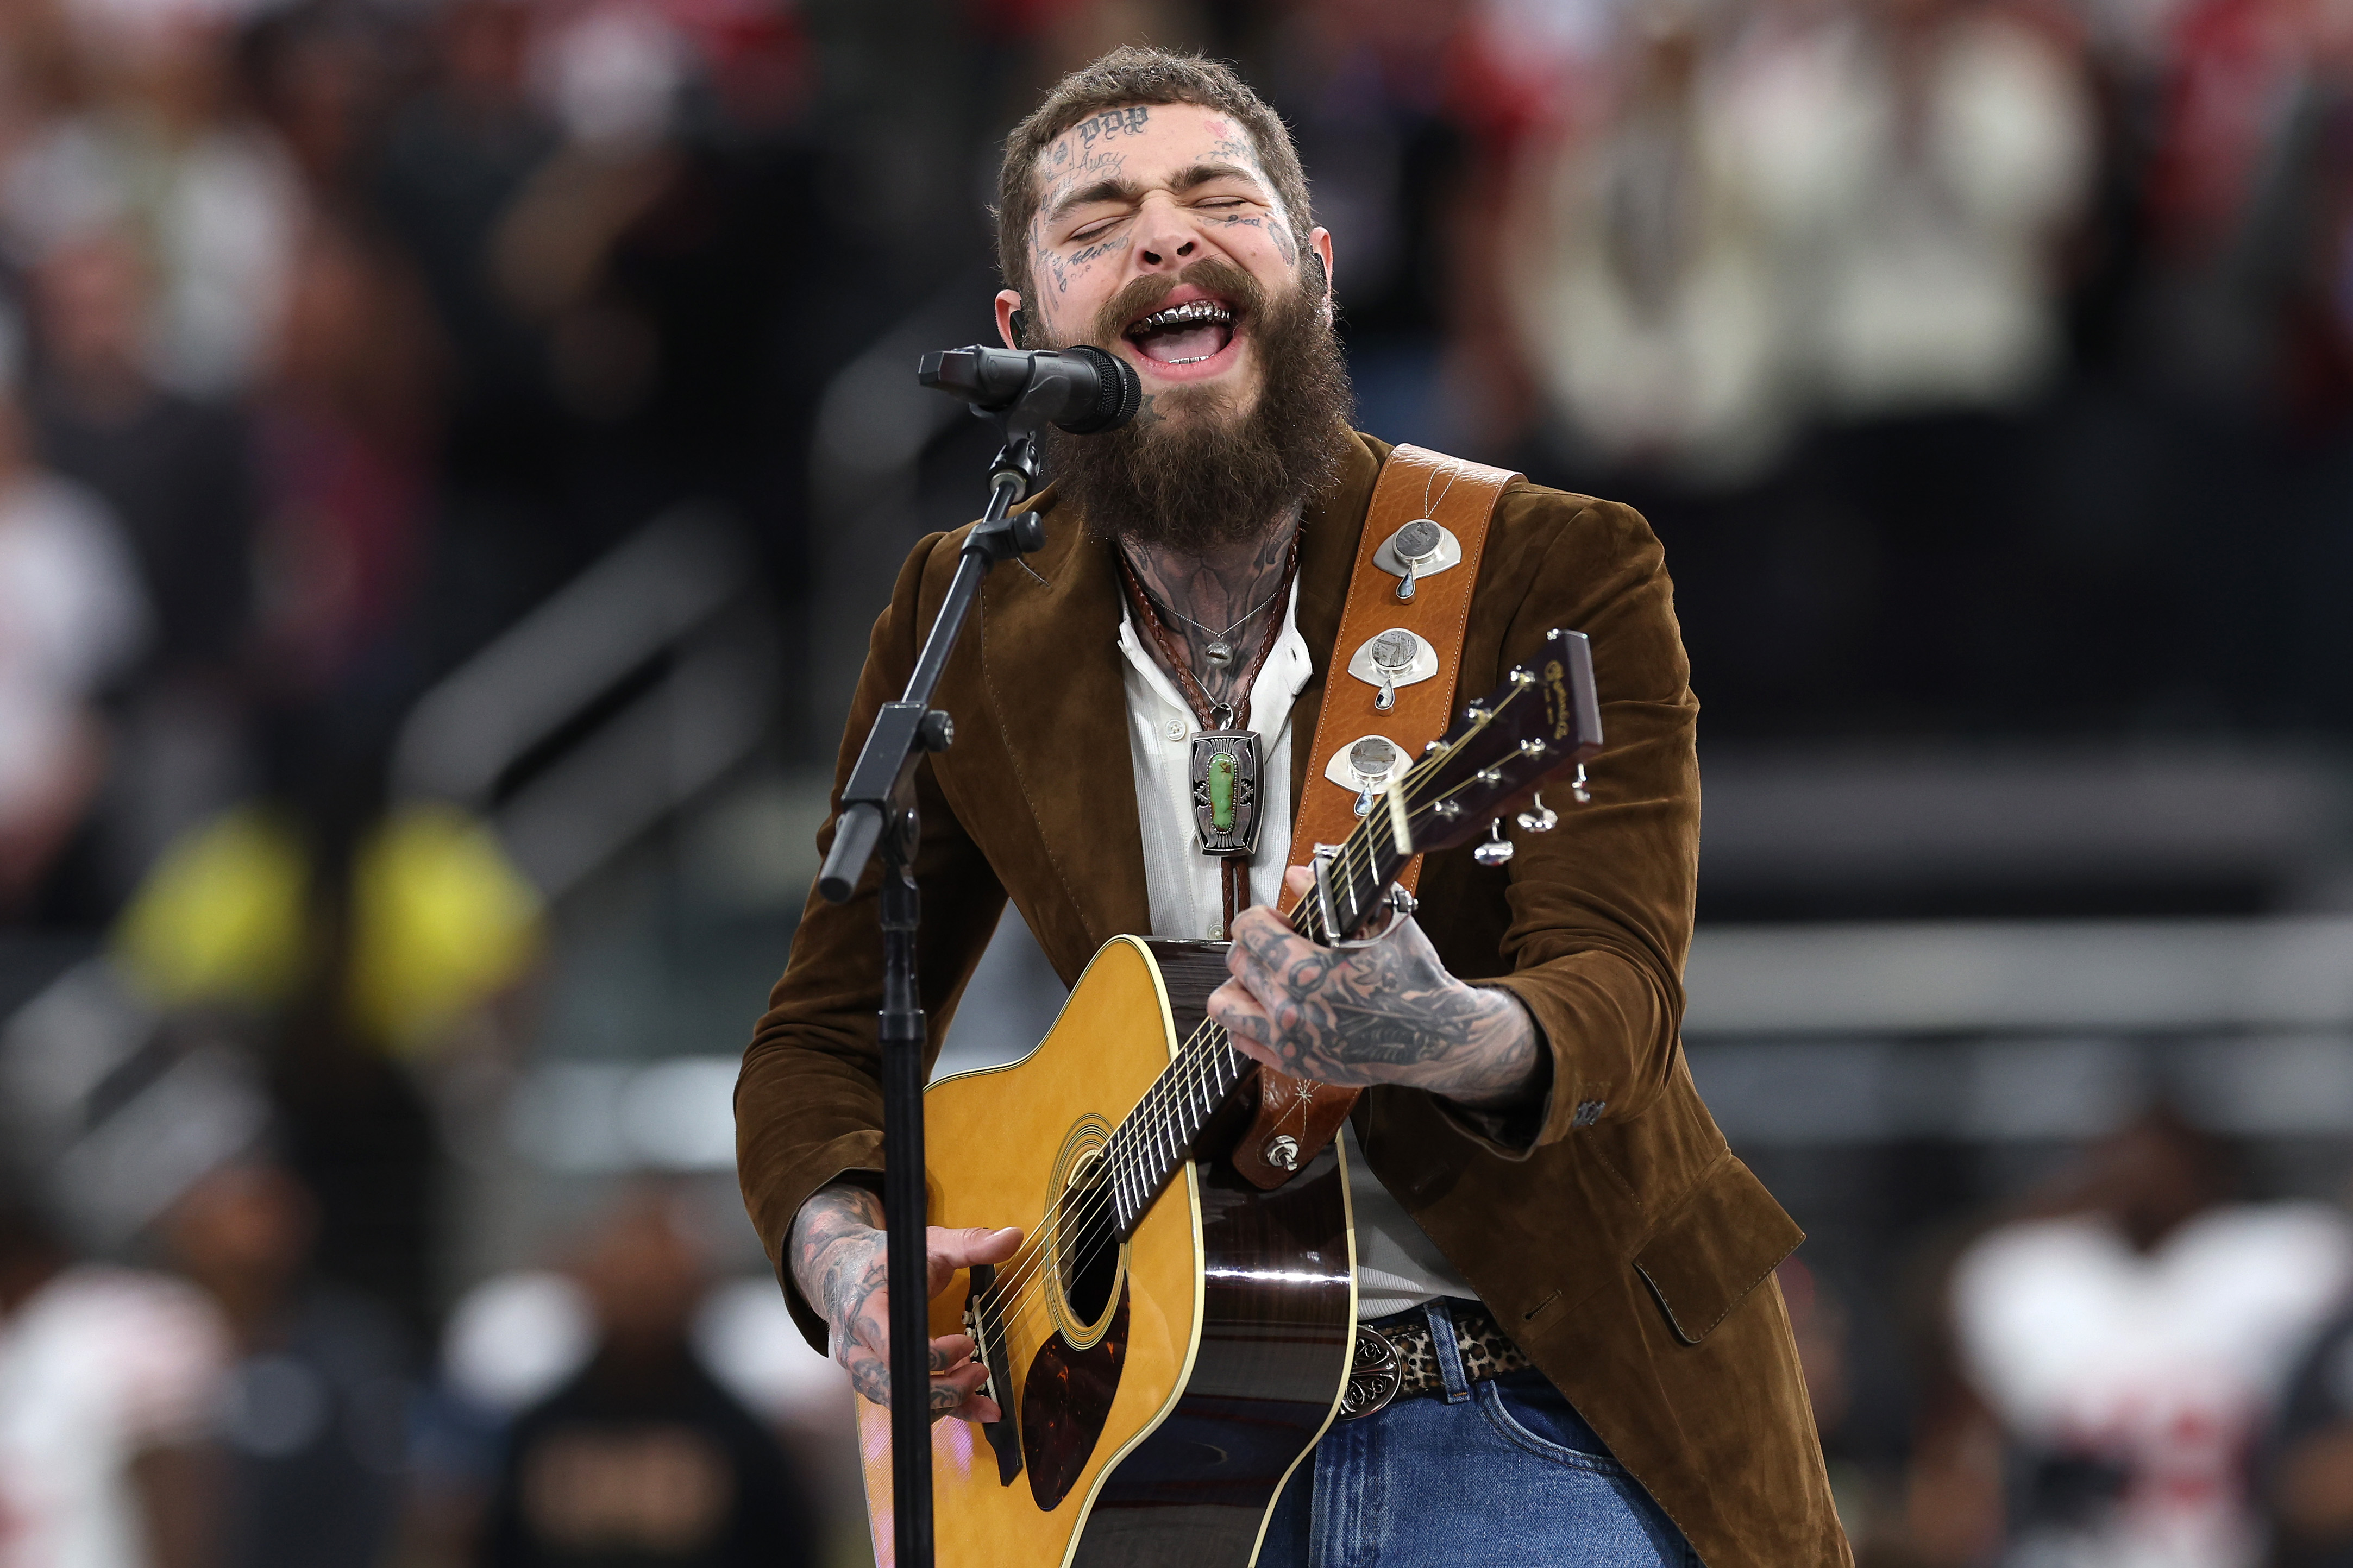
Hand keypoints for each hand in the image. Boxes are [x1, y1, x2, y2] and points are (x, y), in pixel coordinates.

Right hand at [789, 1183, 1023, 1421]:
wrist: (844, 1271)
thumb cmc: (888, 1258)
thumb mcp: (928, 1243)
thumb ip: (970, 1243)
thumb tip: (1016, 1236)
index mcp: (864, 1310)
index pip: (896, 1350)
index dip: (936, 1356)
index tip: (968, 1343)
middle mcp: (855, 1348)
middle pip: (897, 1388)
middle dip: (944, 1390)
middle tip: (981, 1371)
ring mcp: (860, 1369)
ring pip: (900, 1403)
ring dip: (945, 1404)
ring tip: (979, 1381)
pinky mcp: (872, 1381)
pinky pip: (906, 1404)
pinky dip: (942, 1410)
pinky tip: (977, 1407)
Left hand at [1208, 867, 1541, 1108]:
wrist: (1435, 1037)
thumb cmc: (1412, 979)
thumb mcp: (1380, 924)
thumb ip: (1331, 896)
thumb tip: (1296, 872)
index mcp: (1308, 970)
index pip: (1249, 930)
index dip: (1262, 916)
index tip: (1279, 918)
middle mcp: (1290, 1008)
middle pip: (1238, 961)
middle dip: (1255, 945)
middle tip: (1281, 945)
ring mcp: (1288, 1041)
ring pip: (1225, 1004)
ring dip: (1240, 984)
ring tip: (1266, 977)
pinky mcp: (1293, 1064)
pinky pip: (1241, 1039)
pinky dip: (1247, 1020)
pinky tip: (1271, 1007)